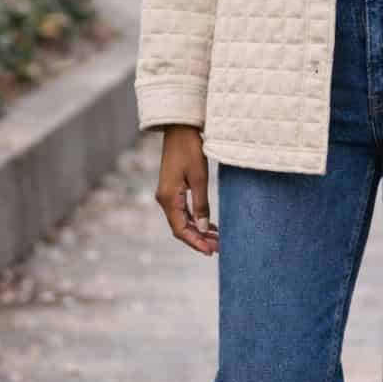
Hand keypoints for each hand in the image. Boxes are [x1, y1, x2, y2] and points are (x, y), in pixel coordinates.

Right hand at [155, 125, 218, 256]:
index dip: (195, 242)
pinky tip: (209, 225)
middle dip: (199, 239)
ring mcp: (168, 195)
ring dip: (198, 231)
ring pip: (183, 220)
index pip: (181, 229)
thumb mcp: (199, 178)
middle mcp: (165, 199)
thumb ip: (201, 204)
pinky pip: (183, 211)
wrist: (180, 129)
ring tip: (217, 240)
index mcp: (168, 198)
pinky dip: (196, 220)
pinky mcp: (173, 189)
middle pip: (181, 228)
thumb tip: (202, 227)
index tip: (210, 251)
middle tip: (218, 248)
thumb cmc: (190, 150)